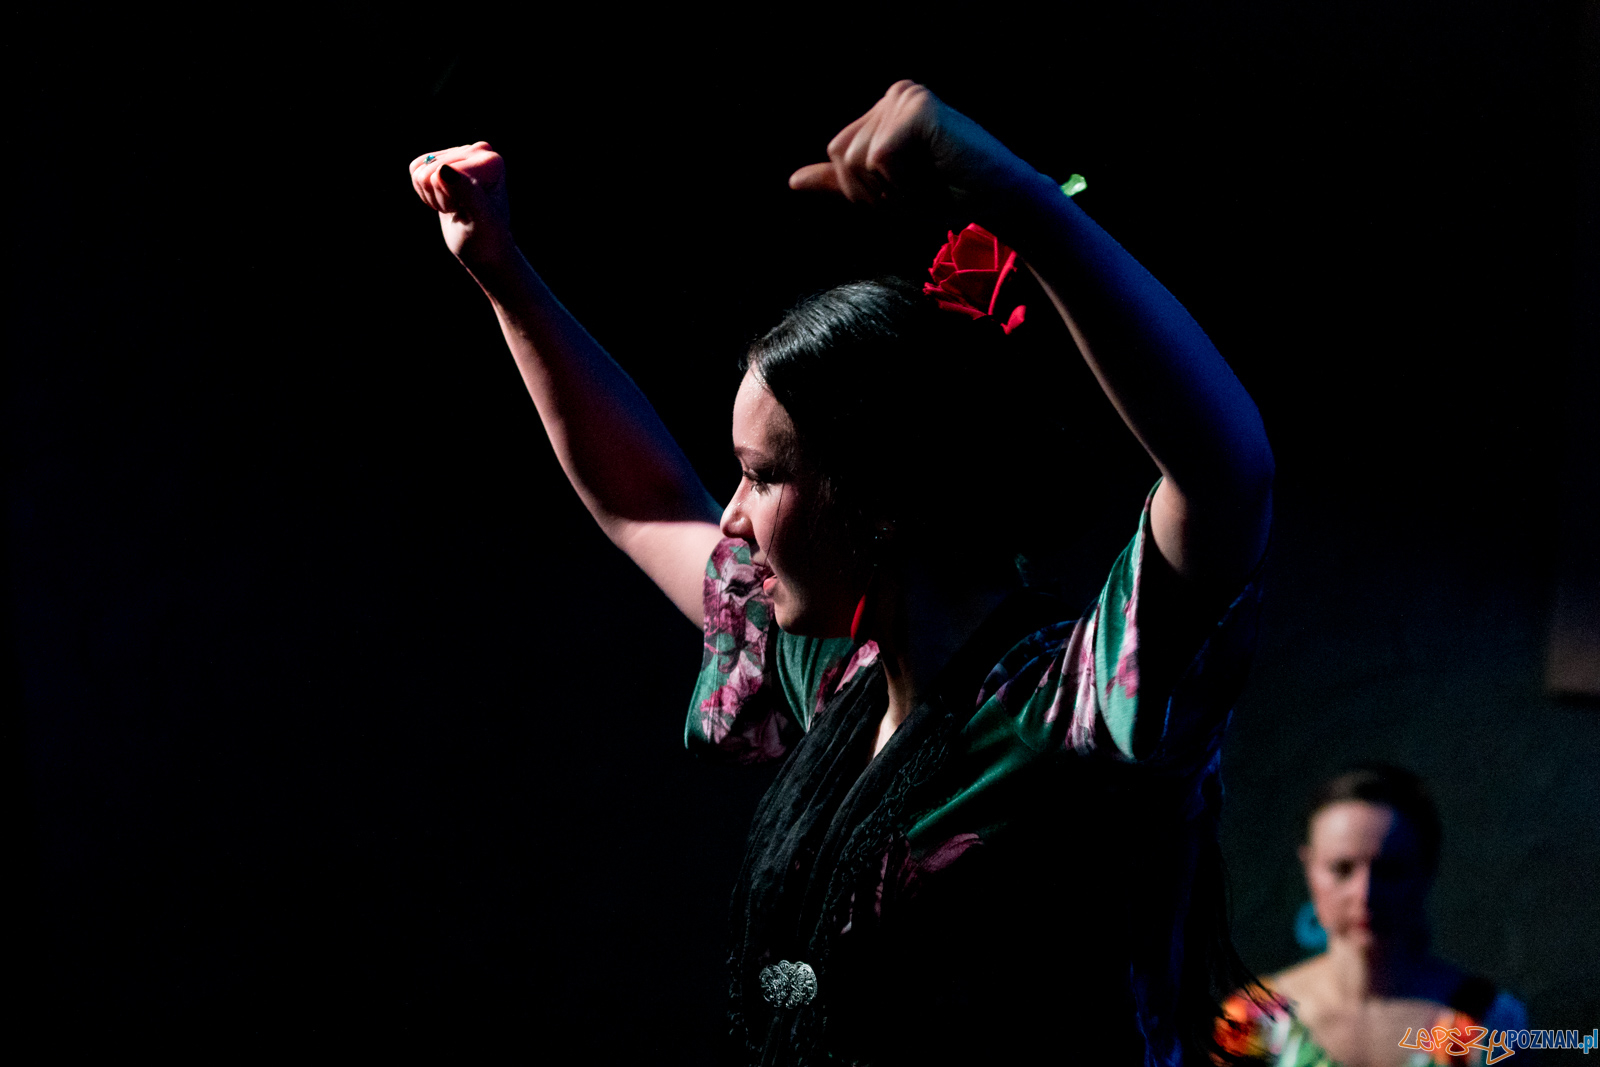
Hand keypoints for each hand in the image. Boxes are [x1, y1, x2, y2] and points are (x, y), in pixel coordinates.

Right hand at [408, 142, 511, 265]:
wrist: (483, 247)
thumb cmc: (487, 237)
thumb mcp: (480, 220)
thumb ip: (467, 193)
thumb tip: (443, 169)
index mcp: (491, 160)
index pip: (443, 173)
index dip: (449, 198)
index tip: (470, 210)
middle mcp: (478, 150)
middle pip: (430, 170)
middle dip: (440, 197)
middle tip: (462, 209)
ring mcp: (460, 154)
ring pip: (419, 170)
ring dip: (432, 196)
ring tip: (455, 205)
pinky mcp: (444, 160)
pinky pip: (415, 168)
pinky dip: (424, 191)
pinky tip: (444, 199)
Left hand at [789, 81, 1038, 209]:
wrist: (999, 197)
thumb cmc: (948, 194)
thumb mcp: (885, 192)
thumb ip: (842, 184)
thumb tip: (792, 181)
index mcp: (881, 112)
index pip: (838, 157)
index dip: (866, 190)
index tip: (909, 191)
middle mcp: (893, 96)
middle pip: (842, 158)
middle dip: (877, 191)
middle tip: (921, 189)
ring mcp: (905, 97)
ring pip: (859, 160)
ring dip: (896, 190)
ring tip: (931, 183)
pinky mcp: (917, 107)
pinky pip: (881, 157)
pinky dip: (907, 183)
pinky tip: (938, 176)